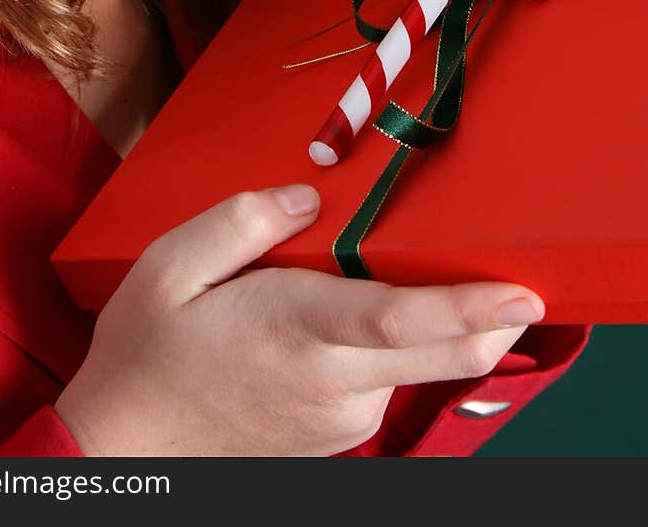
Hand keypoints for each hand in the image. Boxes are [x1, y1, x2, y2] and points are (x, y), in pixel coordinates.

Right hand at [54, 184, 543, 455]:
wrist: (125, 450)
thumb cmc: (146, 353)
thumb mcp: (170, 266)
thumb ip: (243, 221)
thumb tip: (306, 197)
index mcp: (295, 331)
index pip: (398, 320)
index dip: (467, 307)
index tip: (522, 293)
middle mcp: (332, 384)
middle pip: (440, 353)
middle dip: (493, 321)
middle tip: (522, 281)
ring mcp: (341, 418)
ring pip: (420, 367)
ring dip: (439, 325)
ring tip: (404, 275)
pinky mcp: (339, 434)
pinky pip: (389, 383)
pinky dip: (400, 348)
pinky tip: (358, 317)